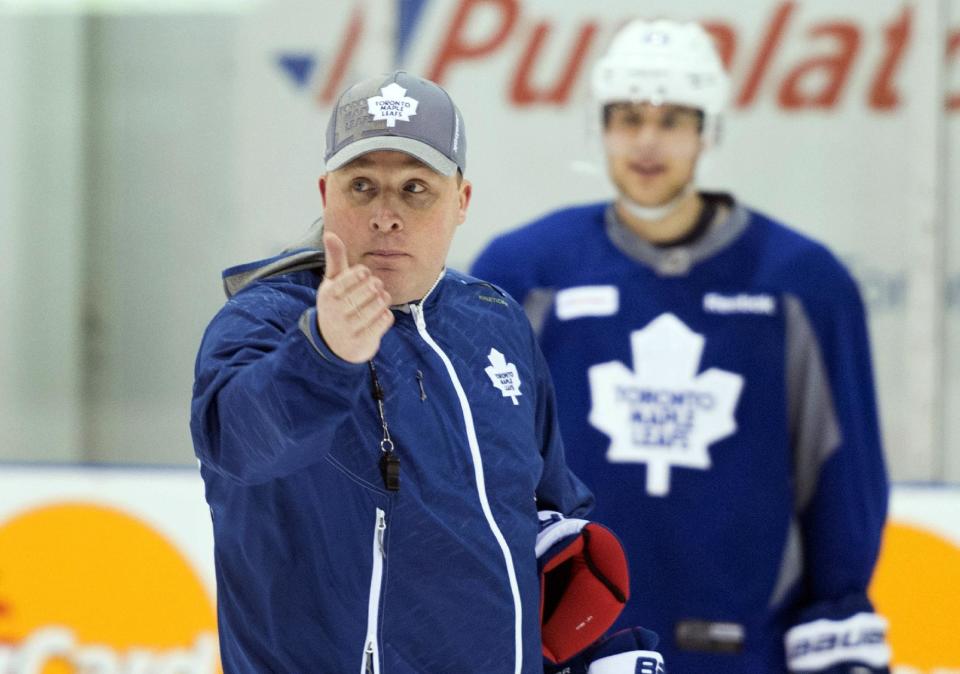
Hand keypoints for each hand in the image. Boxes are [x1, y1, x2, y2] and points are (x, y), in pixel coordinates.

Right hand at [316, 232, 393, 362]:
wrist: (332, 345)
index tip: (364, 276)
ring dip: (383, 300)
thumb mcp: (332, 282)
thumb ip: (335, 258)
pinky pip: (384, 321)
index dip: (365, 274)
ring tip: (380, 299)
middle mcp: (336, 311)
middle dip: (376, 286)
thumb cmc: (336, 304)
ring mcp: (348, 328)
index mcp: (329, 293)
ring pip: (379, 305)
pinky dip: (386, 316)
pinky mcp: (361, 341)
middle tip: (375, 287)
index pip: (357, 274)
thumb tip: (330, 233)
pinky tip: (381, 315)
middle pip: (371, 289)